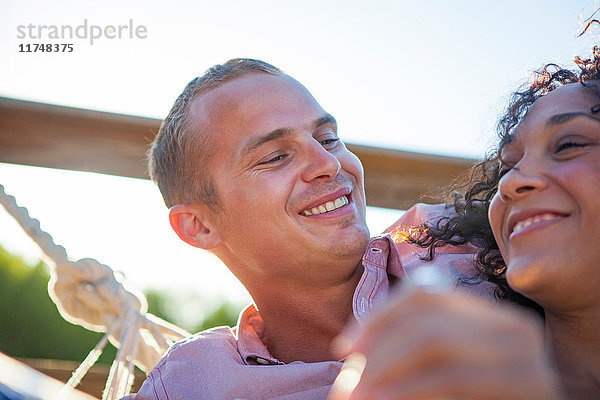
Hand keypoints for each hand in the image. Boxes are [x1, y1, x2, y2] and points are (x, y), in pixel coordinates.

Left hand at [329, 287, 563, 399]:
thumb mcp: (437, 375)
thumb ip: (405, 359)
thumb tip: (349, 352)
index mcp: (489, 317)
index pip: (423, 294)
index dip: (378, 316)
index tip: (344, 347)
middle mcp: (512, 326)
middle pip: (426, 315)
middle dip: (378, 348)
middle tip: (348, 384)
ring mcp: (527, 354)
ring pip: (436, 340)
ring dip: (387, 368)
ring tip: (361, 395)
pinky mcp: (532, 384)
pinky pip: (455, 375)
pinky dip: (413, 389)